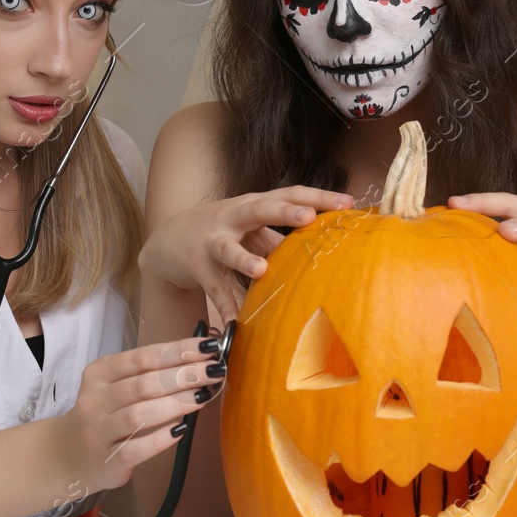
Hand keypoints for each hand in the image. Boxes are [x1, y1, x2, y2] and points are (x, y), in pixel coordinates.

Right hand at [54, 335, 224, 492]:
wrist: (66, 456)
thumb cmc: (104, 414)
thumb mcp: (115, 385)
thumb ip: (149, 372)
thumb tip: (200, 356)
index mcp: (100, 373)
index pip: (142, 357)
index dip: (178, 351)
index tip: (208, 347)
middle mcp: (95, 400)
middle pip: (143, 384)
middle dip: (182, 376)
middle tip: (213, 371)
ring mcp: (98, 432)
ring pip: (139, 414)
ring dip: (175, 404)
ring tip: (203, 396)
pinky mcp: (107, 461)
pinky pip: (136, 448)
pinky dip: (161, 438)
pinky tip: (182, 430)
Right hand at [140, 187, 355, 322]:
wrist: (167, 241)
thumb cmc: (223, 233)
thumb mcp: (252, 231)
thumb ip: (282, 239)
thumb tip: (325, 250)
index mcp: (253, 205)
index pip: (290, 194)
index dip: (319, 197)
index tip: (348, 203)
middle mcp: (233, 217)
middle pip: (260, 208)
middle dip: (284, 212)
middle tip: (308, 216)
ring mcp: (211, 241)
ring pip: (228, 249)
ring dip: (244, 259)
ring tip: (261, 270)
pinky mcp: (197, 267)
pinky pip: (214, 288)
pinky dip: (225, 305)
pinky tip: (236, 321)